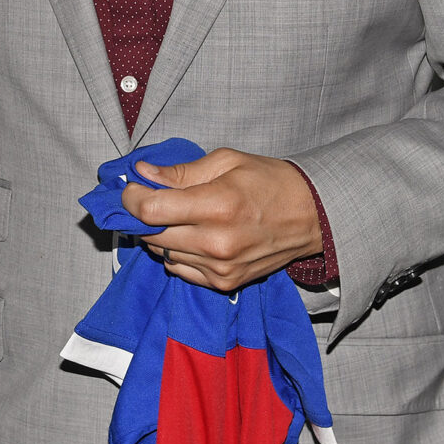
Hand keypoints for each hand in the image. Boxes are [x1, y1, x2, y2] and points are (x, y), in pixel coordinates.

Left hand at [119, 146, 321, 291]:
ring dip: (159, 234)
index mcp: (218, 206)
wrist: (311, 216)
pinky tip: (192, 235)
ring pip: (163, 253)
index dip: (131, 199)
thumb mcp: (226, 161)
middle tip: (149, 199)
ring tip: (176, 216)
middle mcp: (217, 243)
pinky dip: (177, 252)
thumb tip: (142, 173)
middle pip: (151, 235)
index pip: (150, 211)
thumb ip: (180, 172)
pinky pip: (180, 269)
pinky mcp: (225, 283)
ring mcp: (221, 268)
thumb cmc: (270, 182)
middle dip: (141, 216)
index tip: (132, 189)